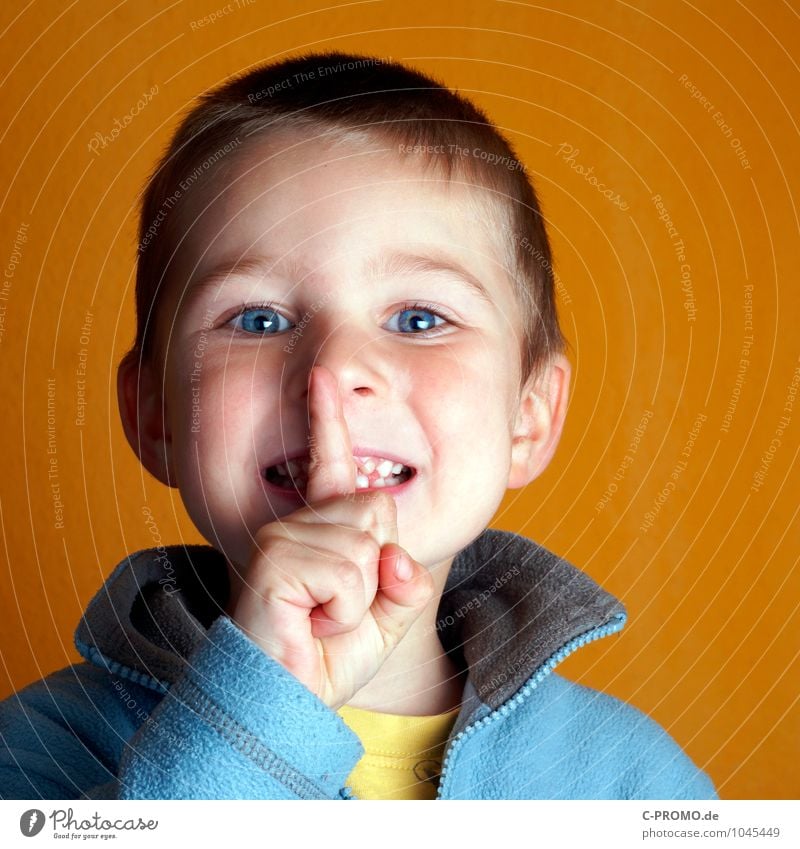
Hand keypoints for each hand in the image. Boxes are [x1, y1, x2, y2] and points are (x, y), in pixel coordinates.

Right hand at [225, 365, 434, 708]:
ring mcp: (282, 538)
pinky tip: (310, 622)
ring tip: (319, 619)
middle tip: (338, 609)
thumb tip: (399, 558)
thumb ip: (403, 582)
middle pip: (378, 509)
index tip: (321, 379)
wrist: (285, 705)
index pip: (331, 466)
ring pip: (368, 545)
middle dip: (379, 568)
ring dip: (360, 599)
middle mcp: (295, 523)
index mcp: (320, 529)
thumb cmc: (326, 659)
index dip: (328, 421)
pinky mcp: (274, 560)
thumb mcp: (383, 620)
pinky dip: (346, 610)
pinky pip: (349, 572)